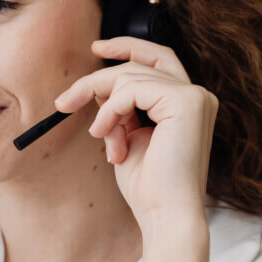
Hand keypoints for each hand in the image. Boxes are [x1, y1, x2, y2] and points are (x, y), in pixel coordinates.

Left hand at [54, 37, 217, 229]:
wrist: (165, 214)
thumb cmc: (147, 185)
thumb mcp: (127, 136)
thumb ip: (120, 108)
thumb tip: (98, 86)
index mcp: (187, 103)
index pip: (158, 59)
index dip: (128, 48)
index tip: (96, 48)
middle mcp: (197, 95)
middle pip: (137, 65)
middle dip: (96, 80)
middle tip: (64, 103)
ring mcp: (195, 97)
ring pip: (129, 76)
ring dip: (103, 107)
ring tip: (101, 137)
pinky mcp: (187, 102)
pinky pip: (131, 89)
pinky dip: (110, 110)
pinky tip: (105, 135)